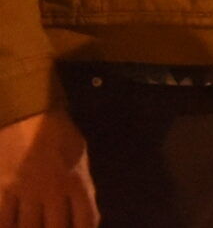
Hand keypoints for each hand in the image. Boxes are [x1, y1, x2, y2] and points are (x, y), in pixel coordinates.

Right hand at [0, 107, 97, 227]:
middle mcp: (54, 190)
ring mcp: (27, 190)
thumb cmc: (59, 137)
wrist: (31, 115)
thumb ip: (81, 190)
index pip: (85, 221)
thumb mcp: (79, 161)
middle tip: (46, 227)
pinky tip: (10, 224)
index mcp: (78, 182)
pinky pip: (3, 218)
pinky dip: (7, 224)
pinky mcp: (4, 186)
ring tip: (29, 226)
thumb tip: (84, 220)